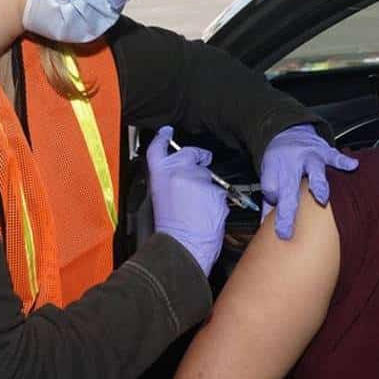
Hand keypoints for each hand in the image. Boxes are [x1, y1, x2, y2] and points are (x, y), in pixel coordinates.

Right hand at [147, 126, 228, 275]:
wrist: (183, 246)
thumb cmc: (172, 229)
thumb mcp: (161, 198)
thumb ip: (170, 180)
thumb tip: (183, 174)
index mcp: (160, 175)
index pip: (158, 149)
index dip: (163, 137)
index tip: (166, 132)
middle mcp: (177, 172)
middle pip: (190, 153)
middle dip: (199, 156)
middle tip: (203, 160)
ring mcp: (197, 179)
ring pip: (208, 176)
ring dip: (208, 188)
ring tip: (199, 207)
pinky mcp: (214, 190)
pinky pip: (220, 191)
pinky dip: (217, 201)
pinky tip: (208, 213)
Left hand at [260, 124, 358, 239]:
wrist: (289, 132)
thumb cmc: (281, 160)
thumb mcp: (270, 177)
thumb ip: (269, 202)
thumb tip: (265, 227)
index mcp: (275, 171)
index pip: (270, 192)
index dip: (275, 209)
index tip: (280, 231)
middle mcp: (291, 164)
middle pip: (288, 188)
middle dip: (287, 210)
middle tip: (286, 230)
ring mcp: (308, 157)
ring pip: (313, 170)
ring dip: (317, 184)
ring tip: (321, 197)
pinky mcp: (325, 152)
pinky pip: (334, 156)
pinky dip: (342, 162)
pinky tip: (352, 166)